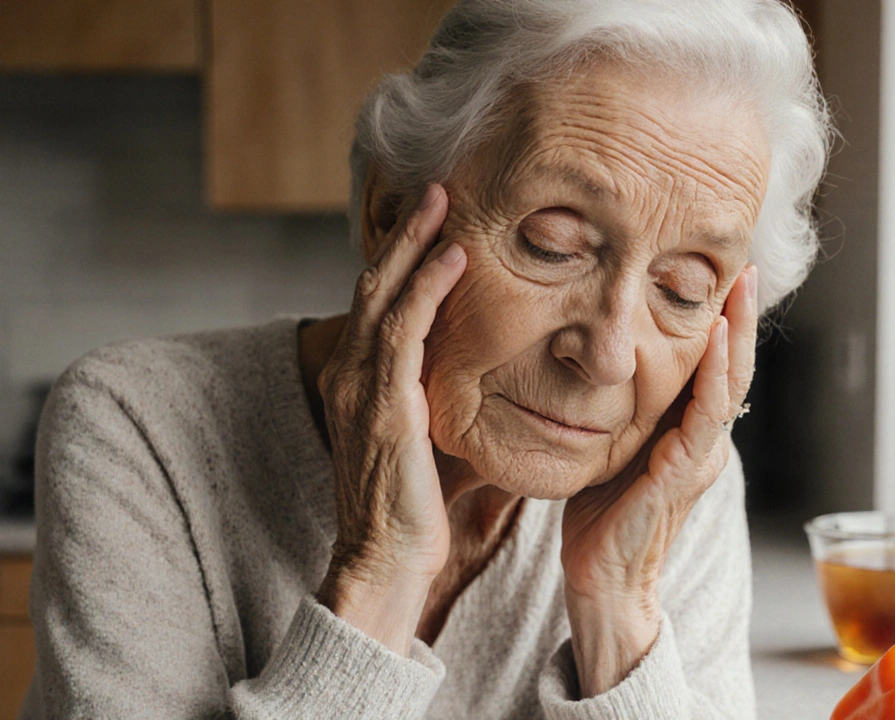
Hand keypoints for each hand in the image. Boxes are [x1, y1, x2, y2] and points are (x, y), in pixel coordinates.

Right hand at [314, 185, 465, 655]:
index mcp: (359, 380)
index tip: (436, 221)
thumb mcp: (429, 438)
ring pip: (385, 294)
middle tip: (439, 187)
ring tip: (444, 200)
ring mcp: (361, 386)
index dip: (404, 258)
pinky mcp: (384, 403)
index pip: (379, 303)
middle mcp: (351, 374)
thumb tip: (489, 378)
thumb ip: (443, 399)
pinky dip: (428, 287)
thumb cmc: (413, 507)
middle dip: (406, 233)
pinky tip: (454, 257)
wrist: (386, 560)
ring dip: (416, 243)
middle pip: (375, 283)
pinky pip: (404, 329)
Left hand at [559, 265, 758, 695]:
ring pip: (729, 388)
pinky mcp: (680, 475)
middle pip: (734, 370)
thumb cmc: (600, 516)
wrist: (600, 579)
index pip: (715, 369)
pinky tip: (714, 341)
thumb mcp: (612, 446)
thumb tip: (604, 358)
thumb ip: (624, 410)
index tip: (724, 274)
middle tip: (745, 266)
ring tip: (738, 290)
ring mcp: (698, 460)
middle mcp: (702, 444)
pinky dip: (714, 376)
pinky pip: (704, 418)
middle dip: (741, 316)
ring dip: (735, 336)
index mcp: (688, 435)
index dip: (725, 323)